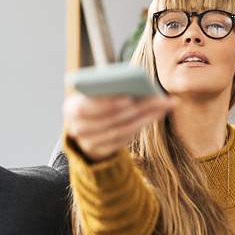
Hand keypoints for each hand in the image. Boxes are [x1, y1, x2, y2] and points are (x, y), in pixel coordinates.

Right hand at [63, 92, 177, 162]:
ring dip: (145, 118)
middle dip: (138, 107)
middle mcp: (77, 128)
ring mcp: (88, 142)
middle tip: (160, 99)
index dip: (108, 103)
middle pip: (111, 119)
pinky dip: (140, 127)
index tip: (129, 97)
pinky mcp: (101, 151)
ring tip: (163, 106)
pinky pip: (123, 140)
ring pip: (120, 130)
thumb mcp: (93, 93)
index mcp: (71, 107)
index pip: (88, 107)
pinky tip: (154, 115)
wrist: (84, 128)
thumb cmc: (94, 102)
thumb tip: (136, 83)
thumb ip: (106, 88)